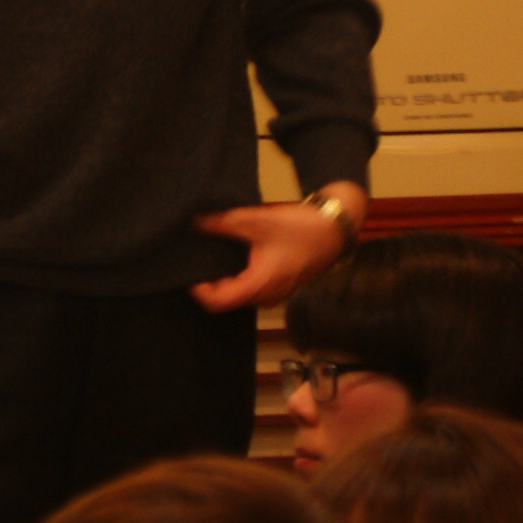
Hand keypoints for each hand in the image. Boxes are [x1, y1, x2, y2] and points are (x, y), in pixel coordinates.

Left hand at [190, 183, 365, 312]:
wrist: (335, 227)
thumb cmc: (300, 228)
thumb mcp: (257, 221)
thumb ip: (223, 222)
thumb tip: (195, 221)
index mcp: (259, 286)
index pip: (216, 302)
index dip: (197, 290)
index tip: (187, 270)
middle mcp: (267, 297)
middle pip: (226, 300)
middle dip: (208, 283)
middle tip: (194, 260)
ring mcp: (275, 293)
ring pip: (239, 294)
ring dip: (224, 280)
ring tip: (210, 255)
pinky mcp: (281, 284)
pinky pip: (251, 287)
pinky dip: (238, 276)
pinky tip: (232, 255)